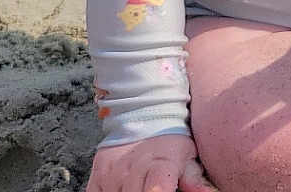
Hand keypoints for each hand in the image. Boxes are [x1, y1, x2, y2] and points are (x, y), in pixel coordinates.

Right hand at [87, 134, 217, 191]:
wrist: (143, 108)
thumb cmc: (170, 135)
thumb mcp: (187, 152)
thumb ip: (195, 178)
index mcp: (159, 165)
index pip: (158, 188)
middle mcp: (131, 172)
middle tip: (157, 189)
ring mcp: (111, 177)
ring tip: (141, 186)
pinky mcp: (95, 181)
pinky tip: (124, 190)